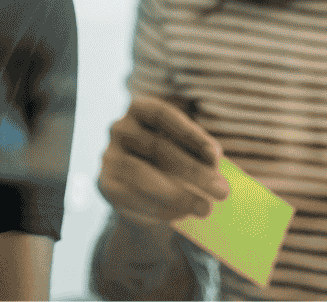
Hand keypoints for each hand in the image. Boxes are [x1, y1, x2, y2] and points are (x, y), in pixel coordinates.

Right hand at [97, 94, 229, 226]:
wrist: (142, 198)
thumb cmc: (171, 167)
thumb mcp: (186, 156)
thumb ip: (198, 159)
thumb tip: (218, 178)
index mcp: (140, 110)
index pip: (163, 114)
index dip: (189, 133)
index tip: (215, 155)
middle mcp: (120, 128)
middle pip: (158, 147)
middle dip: (193, 171)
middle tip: (221, 191)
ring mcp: (109, 156)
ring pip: (142, 175)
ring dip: (177, 194)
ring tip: (205, 208)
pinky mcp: (105, 183)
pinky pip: (131, 196)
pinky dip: (158, 207)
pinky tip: (181, 215)